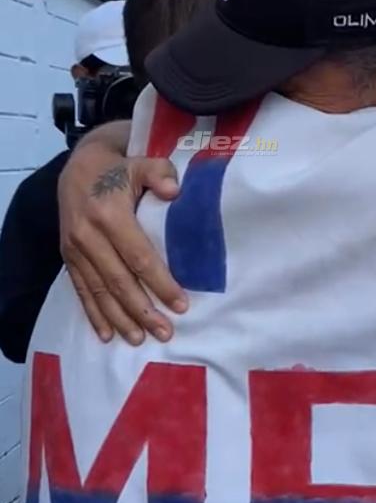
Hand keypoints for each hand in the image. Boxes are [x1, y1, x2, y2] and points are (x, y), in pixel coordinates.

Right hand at [58, 140, 187, 344]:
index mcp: (109, 215)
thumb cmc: (118, 170)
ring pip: (100, 291)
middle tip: (165, 332)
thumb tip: (174, 191)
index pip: (139, 256)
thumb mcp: (140, 163)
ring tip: (139, 339)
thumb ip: (159, 173)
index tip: (181, 304)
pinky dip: (94, 314)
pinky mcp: (68, 258)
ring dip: (120, 319)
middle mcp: (88, 236)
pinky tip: (107, 334)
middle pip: (119, 281)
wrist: (78, 168)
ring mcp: (75, 250)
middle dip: (143, 310)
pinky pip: (81, 291)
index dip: (160, 282)